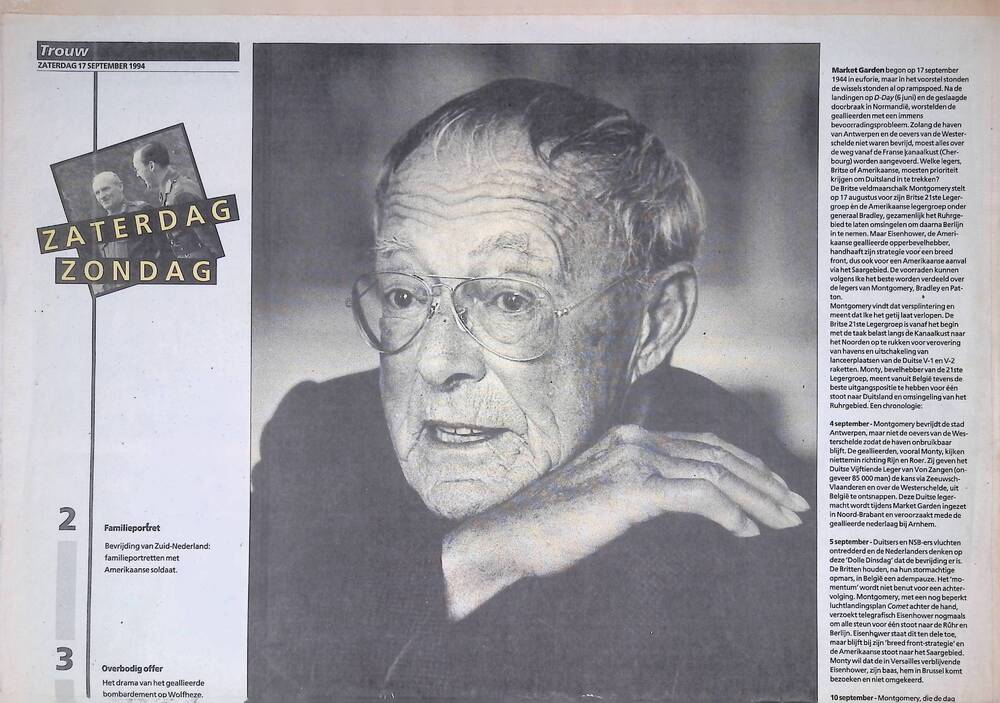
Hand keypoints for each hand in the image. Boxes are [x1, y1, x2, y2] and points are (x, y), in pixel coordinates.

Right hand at [442, 424, 808, 618]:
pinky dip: (728, 511)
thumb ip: (641, 489)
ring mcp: (632, 460)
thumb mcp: (605, 499)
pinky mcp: (630, 488)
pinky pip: (697, 496)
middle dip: (763, 480)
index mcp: (632, 437)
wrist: (508, 536)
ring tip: (782, 521)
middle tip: (796, 506)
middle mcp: (636, 439)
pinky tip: (745, 530)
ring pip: (715, 473)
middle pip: (718, 454)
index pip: (704, 445)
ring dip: (757, 497)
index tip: (775, 490)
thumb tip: (682, 501)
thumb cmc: (552, 526)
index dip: (746, 465)